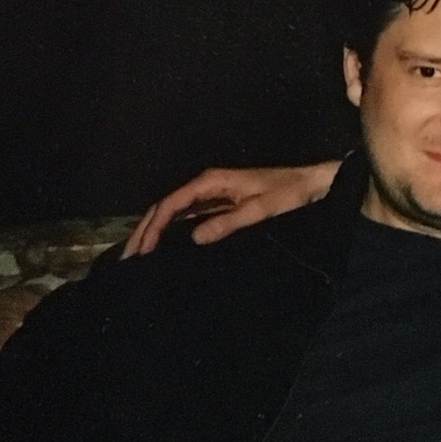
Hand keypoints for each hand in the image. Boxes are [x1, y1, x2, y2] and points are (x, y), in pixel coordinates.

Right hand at [122, 160, 340, 255]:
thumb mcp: (262, 208)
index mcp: (213, 181)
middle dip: (145, 229)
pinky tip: (163, 247)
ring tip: (137, 256)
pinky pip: (186, 215)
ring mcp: (213, 192)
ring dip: (154, 230)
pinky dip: (170, 229)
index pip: (171, 203)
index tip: (140, 252)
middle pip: (166, 205)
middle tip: (127, 260)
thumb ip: (229, 222)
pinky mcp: (220, 202)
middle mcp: (208, 183)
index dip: (152, 227)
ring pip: (173, 210)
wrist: (313, 182)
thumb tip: (193, 238)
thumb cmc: (290, 193)